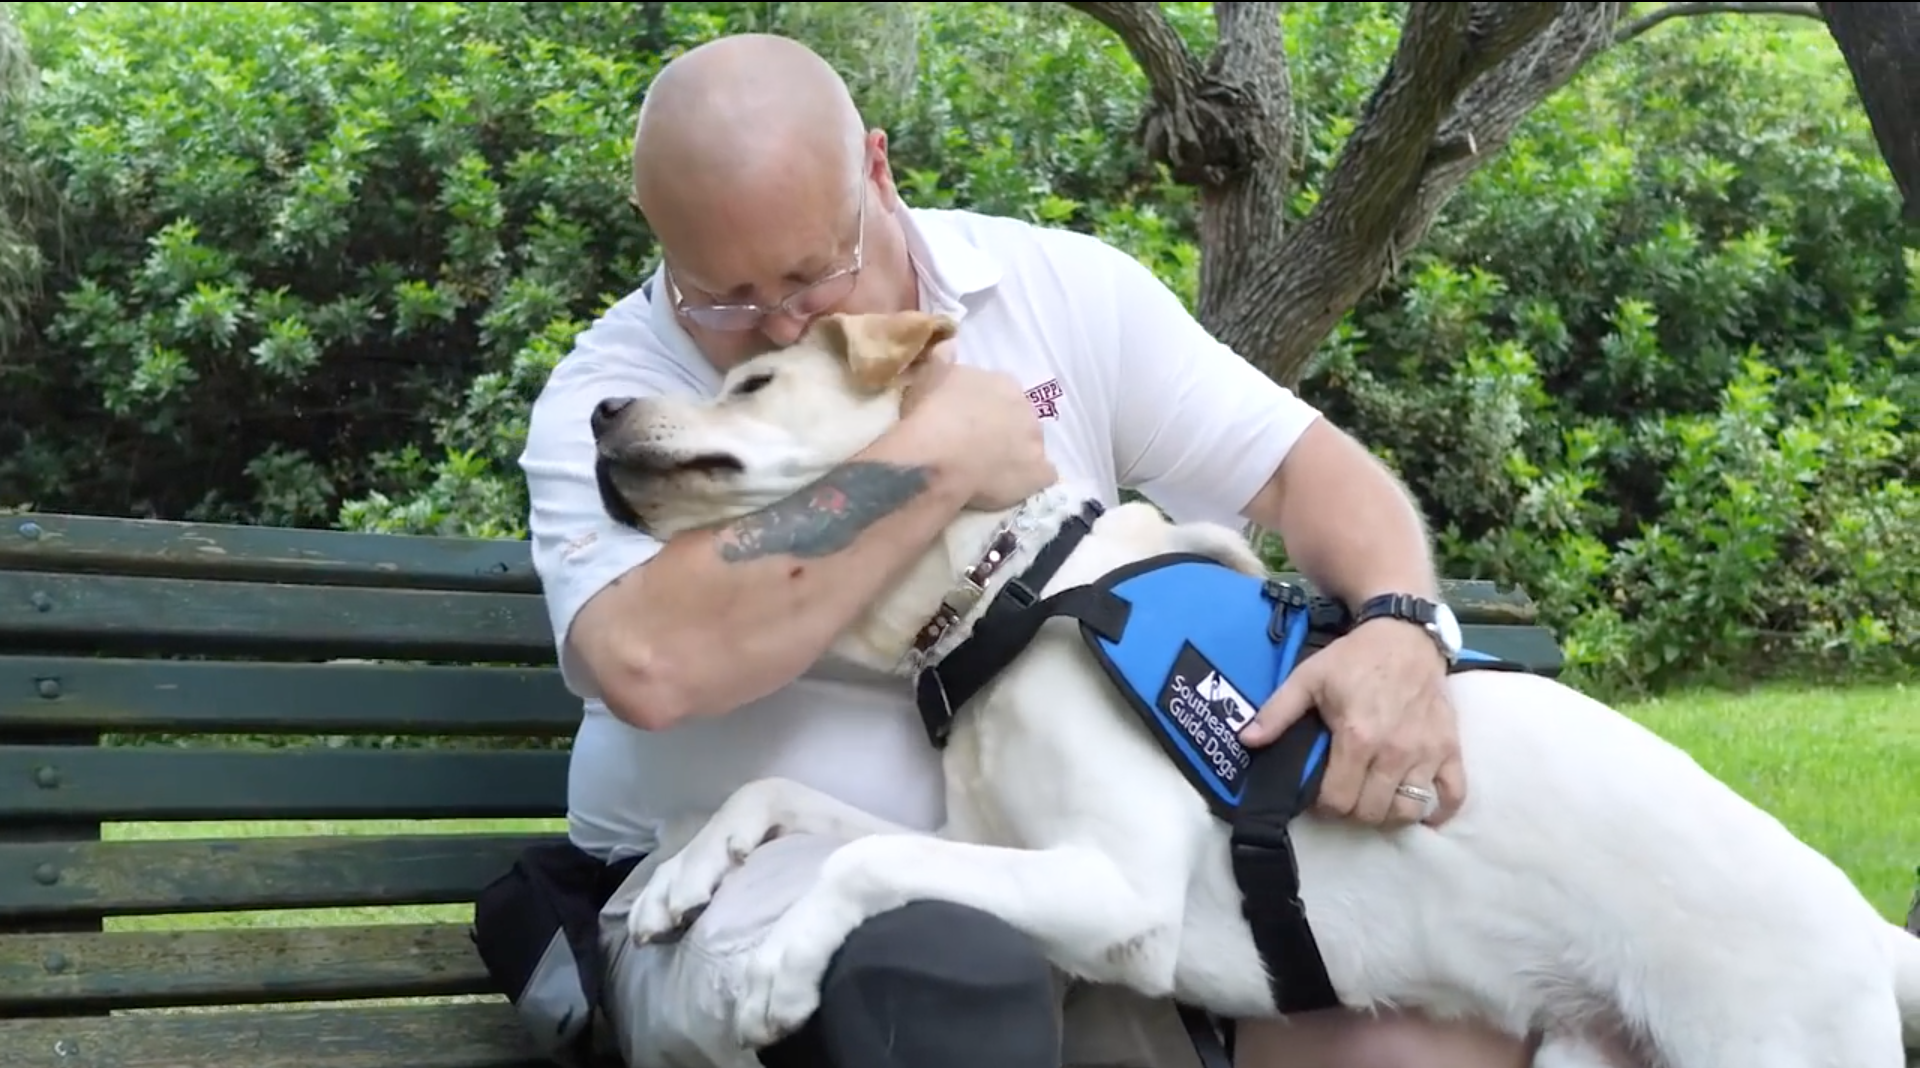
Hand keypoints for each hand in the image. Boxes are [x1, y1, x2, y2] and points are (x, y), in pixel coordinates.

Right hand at [899, 342, 1056, 508]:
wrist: (937, 456)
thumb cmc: (929, 413)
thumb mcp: (928, 377)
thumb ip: (942, 360)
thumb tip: (950, 345)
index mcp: (1003, 382)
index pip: (1003, 392)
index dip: (988, 408)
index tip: (971, 420)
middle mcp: (1027, 408)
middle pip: (1021, 419)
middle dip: (1007, 431)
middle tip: (980, 446)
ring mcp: (1036, 441)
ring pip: (1033, 446)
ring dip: (1019, 455)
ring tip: (994, 470)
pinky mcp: (1039, 473)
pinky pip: (1043, 476)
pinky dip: (1031, 480)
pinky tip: (1014, 486)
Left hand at [1237, 618, 1465, 827]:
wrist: (1405, 633)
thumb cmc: (1354, 658)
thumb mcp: (1308, 678)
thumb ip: (1277, 713)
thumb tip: (1246, 740)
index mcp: (1358, 737)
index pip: (1339, 801)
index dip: (1323, 805)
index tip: (1319, 793)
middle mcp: (1395, 751)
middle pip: (1372, 812)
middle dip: (1353, 810)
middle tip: (1346, 793)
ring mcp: (1427, 753)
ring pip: (1408, 810)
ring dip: (1389, 814)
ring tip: (1375, 799)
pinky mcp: (1451, 749)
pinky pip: (1454, 794)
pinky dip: (1439, 811)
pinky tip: (1422, 811)